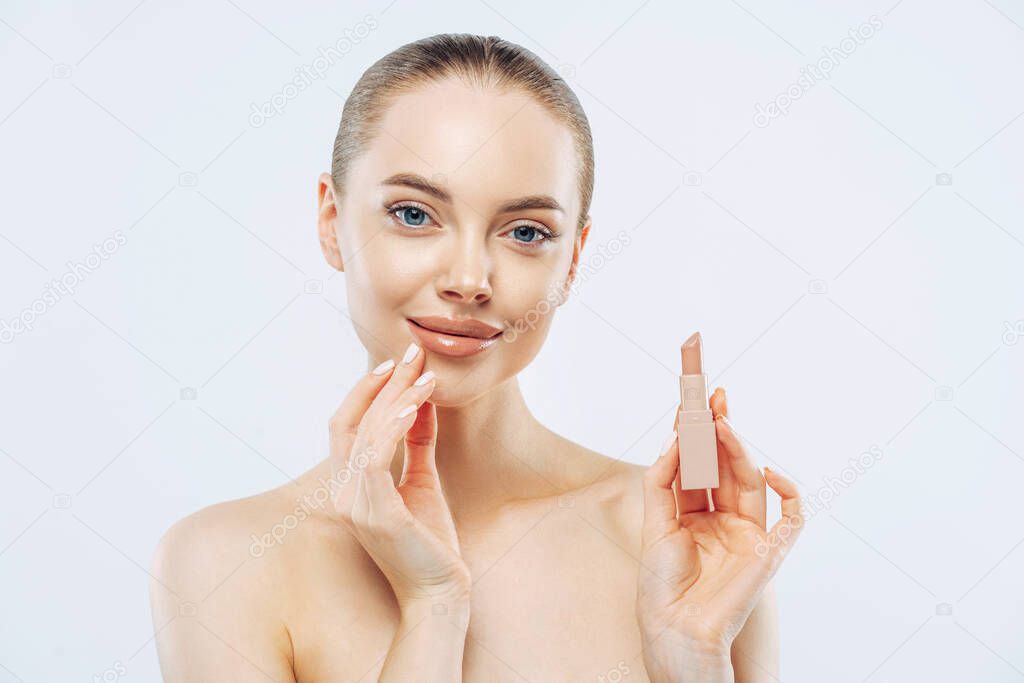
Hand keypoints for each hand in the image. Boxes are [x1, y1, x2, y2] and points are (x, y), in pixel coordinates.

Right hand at [326, 343, 469, 609]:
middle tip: (414, 354)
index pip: (348, 425)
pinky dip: (393, 428)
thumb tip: (419, 402)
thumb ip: (416, 444)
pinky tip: (414, 407)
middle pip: (354, 422)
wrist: (439, 593)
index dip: (368, 390)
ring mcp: (355, 505)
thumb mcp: (422, 482)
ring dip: (396, 399)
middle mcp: (343, 493)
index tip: (399, 361)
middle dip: (385, 384)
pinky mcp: (377, 514)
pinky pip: (376, 458)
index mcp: (349, 486)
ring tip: (425, 375)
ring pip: (366, 434)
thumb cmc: (430, 542)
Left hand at [636, 388, 802, 676]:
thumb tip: (675, 437)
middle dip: (719, 432)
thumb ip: (663, 479)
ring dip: (739, 450)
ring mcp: (747, 534)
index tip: (695, 401)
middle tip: (712, 400)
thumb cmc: (661, 583)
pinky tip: (768, 472)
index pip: (700, 465)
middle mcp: (723, 520)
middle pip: (725, 466)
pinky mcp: (768, 551)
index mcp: (695, 514)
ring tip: (722, 423)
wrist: (674, 626)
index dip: (699, 434)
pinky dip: (790, 493)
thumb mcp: (655, 522)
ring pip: (751, 481)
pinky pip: (792, 518)